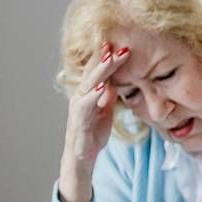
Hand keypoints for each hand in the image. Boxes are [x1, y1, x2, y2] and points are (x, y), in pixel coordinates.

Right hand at [58, 41, 130, 201]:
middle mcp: (81, 95)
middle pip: (94, 73)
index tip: (123, 45)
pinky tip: (103, 87)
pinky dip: (94, 95)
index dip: (109, 58)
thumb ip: (110, 96)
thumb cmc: (93, 132)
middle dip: (106, 59)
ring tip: (111, 59)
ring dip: (100, 71)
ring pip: (89, 84)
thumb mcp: (106, 111)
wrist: (83, 155)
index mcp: (89, 92)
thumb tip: (117, 82)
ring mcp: (79, 106)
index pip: (99, 71)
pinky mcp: (79, 119)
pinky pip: (86, 105)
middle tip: (120, 46)